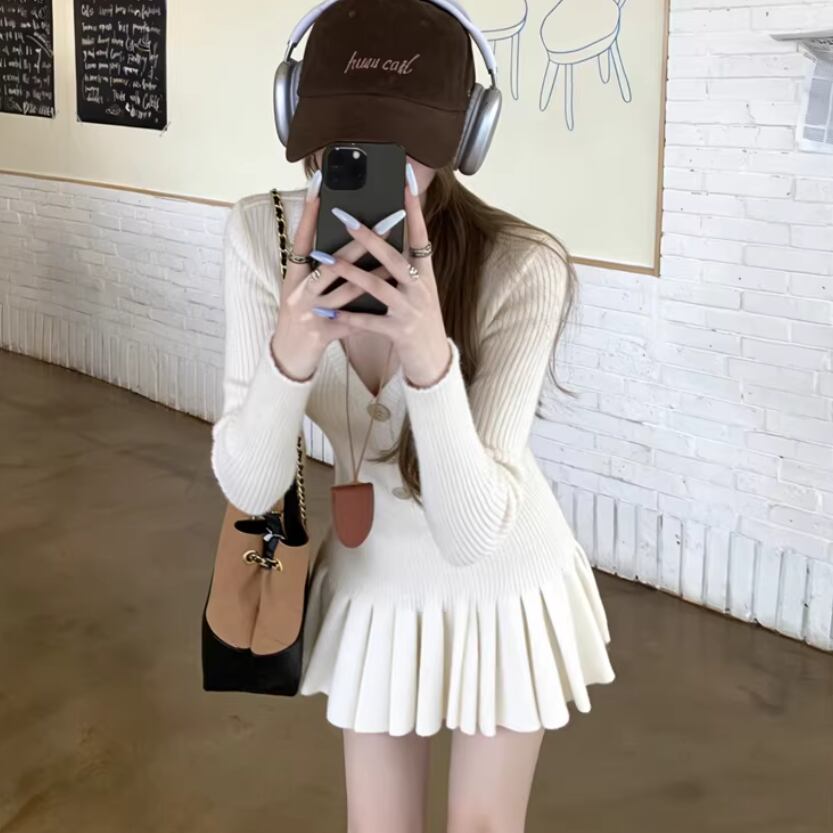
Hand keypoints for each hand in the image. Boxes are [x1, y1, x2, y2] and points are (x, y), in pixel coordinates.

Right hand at [271, 175, 395, 380]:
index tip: (320, 186)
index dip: (309, 213)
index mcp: (292, 277)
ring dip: (374, 271)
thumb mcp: (297, 288)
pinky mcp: (325, 333)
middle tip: (385, 218)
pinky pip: (354, 319)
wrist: (287, 357)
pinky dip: (372, 308)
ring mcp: (312, 314)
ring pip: (348, 289)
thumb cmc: (297, 316)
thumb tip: (339, 238)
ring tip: (397, 255)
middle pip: (331, 262)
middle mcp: (300, 293)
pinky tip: (391, 297)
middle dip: (360, 240)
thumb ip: (314, 266)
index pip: (300, 240)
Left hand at [314, 170, 452, 388]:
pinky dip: (347, 316)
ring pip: (377, 287)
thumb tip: (383, 241)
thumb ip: (403, 268)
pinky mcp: (399, 332)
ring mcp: (410, 311)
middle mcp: (421, 289)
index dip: (413, 210)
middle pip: (393, 257)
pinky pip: (369, 321)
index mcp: (425, 274)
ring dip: (349, 272)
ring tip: (324, 260)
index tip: (405, 183)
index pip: (420, 236)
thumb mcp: (419, 291)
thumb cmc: (419, 320)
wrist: (434, 360)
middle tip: (345, 216)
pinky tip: (327, 309)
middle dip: (368, 237)